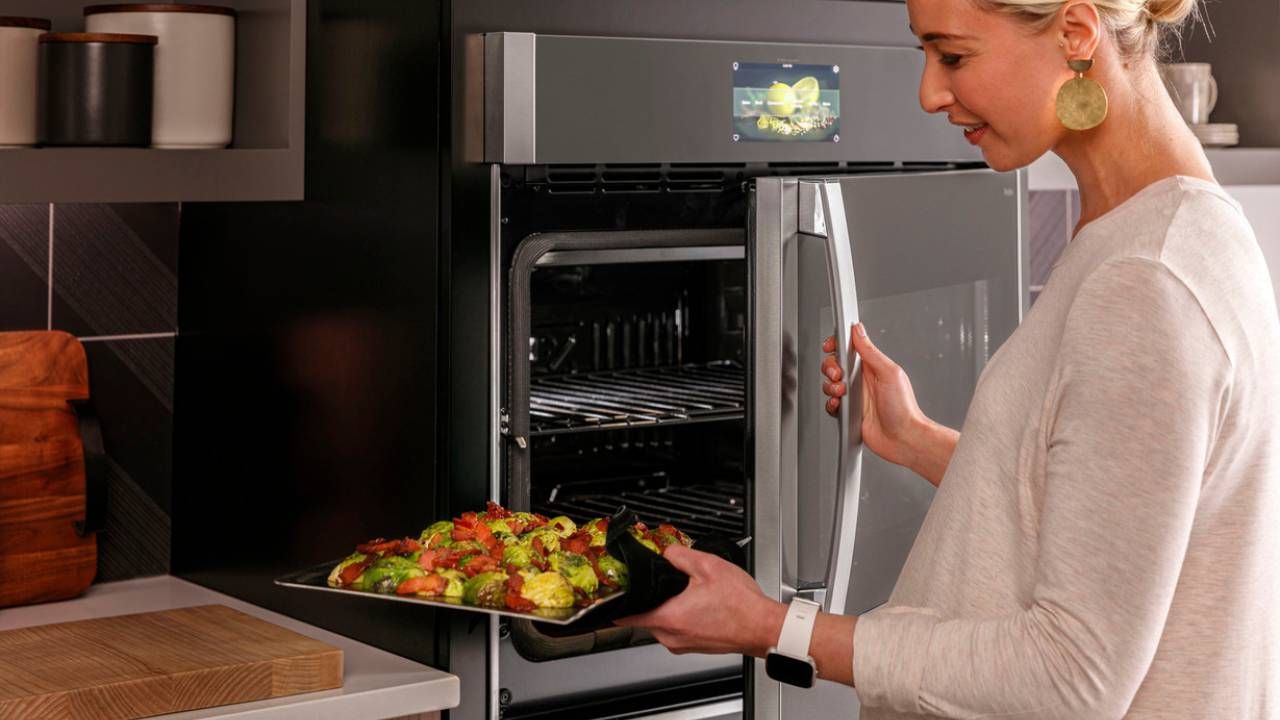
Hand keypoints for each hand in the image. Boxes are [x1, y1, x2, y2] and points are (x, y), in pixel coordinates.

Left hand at [614, 544, 785, 657]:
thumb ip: (679, 555)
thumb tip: (665, 552)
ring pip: (662, 622)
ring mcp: (682, 645)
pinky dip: (682, 616)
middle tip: (666, 582)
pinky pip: (677, 629)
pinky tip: (699, 604)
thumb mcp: (707, 566)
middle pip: (645, 615)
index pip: (625, 615)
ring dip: (668, 607)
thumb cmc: (741, 605)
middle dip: (652, 597)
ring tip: (688, 592)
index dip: (618, 601)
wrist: (763, 627)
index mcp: (668, 618)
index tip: (615, 593)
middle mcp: (671, 637)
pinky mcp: (694, 646)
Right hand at [822, 323, 927, 469]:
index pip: (850, 348)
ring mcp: (856, 397)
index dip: (837, 345)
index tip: (831, 346)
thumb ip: (870, 351)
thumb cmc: (904, 408)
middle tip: (838, 376)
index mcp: (873, 367)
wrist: (903, 439)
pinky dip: (831, 405)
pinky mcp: (849, 413)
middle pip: (835, 365)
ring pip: (830, 385)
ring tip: (842, 394)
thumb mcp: (888, 373)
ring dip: (831, 388)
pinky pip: (831, 405)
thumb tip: (859, 330)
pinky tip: (840, 406)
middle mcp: (863, 380)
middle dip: (830, 368)